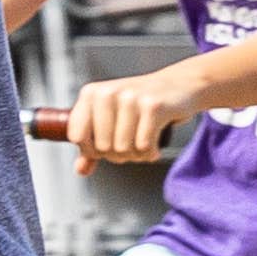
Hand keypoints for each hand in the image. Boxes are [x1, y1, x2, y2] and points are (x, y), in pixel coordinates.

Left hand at [62, 62, 201, 164]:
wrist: (180, 85)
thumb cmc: (140, 104)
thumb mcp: (111, 119)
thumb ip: (93, 146)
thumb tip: (81, 170)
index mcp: (91, 93)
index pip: (77, 136)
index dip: (91, 150)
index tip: (105, 146)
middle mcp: (108, 93)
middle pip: (102, 147)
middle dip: (118, 155)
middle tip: (131, 145)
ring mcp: (130, 98)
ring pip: (123, 149)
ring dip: (136, 155)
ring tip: (143, 143)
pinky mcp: (153, 106)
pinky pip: (144, 146)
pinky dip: (150, 153)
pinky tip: (154, 146)